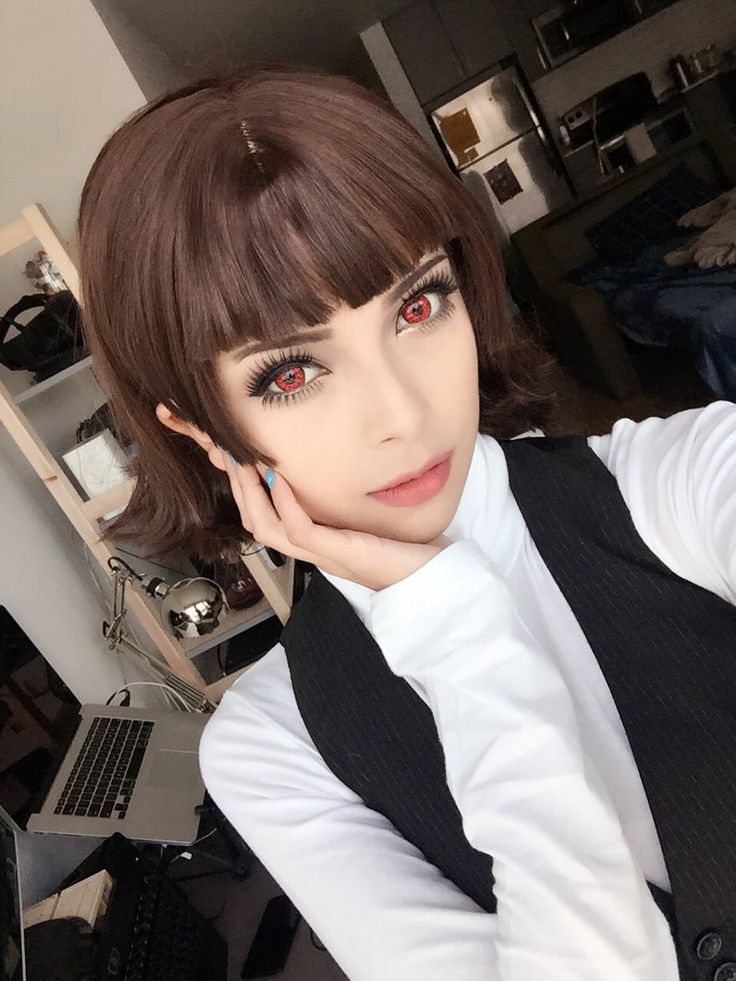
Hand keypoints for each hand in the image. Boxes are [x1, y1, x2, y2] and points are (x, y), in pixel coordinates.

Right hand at [220, 454, 450, 591]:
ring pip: (267, 529)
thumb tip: (335, 466)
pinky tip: (281, 478)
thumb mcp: (371, 517)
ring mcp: (324, 555)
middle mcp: (314, 551)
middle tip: (230, 452)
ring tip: (245, 462)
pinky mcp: (340, 553)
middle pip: (257, 523)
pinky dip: (285, 504)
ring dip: (250, 494)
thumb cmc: (410, 549)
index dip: (246, 490)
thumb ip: (349, 501)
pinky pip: (299, 531)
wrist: (435, 580)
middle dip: (239, 487)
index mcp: (317, 543)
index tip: (240, 456)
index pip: (266, 519)